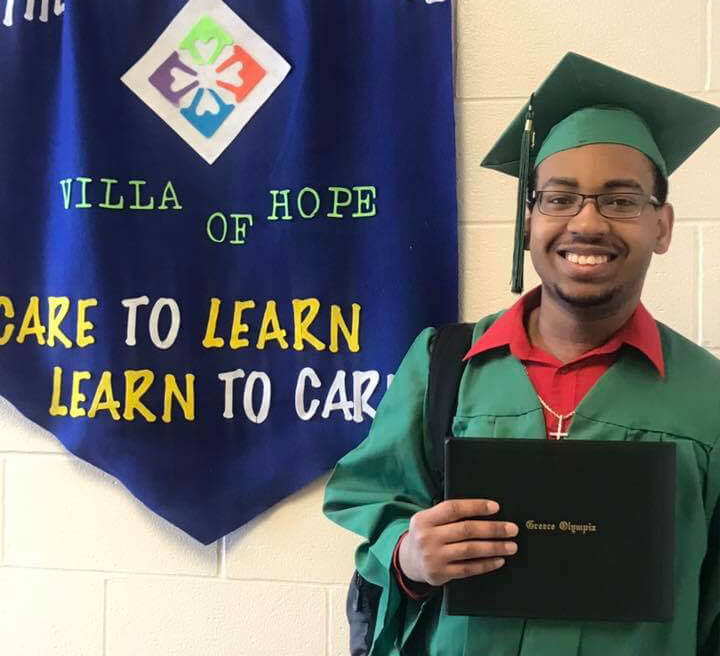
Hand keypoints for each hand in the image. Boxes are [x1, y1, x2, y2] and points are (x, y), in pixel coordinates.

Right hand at [398, 499, 518, 586]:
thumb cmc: (427, 534)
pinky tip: (498, 560)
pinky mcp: (439, 574)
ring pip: (470, 550)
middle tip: (512, 529)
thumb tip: (485, 511)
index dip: (475, 507)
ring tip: (511, 546)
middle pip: (466, 530)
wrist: (408, 560)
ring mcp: (433, 557)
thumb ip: (449, 515)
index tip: (496, 507)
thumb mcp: (429, 520)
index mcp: (424, 519)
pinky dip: (486, 564)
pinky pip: (468, 569)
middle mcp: (427, 537)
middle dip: (493, 529)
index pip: (453, 509)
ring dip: (494, 547)